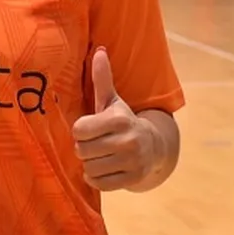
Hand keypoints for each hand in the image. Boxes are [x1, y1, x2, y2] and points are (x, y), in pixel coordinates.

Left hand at [72, 47, 160, 191]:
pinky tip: (104, 168)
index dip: (80, 130)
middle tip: (94, 143)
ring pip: (89, 168)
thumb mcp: (112, 100)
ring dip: (90, 164)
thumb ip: (102, 78)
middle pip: (82, 150)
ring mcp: (132, 161)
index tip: (88, 128)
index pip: (79, 130)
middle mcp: (128, 140)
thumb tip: (98, 51)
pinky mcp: (133, 179)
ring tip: (100, 155)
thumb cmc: (123, 121)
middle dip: (84, 148)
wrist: (154, 147)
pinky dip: (96, 178)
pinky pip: (99, 184)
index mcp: (119, 119)